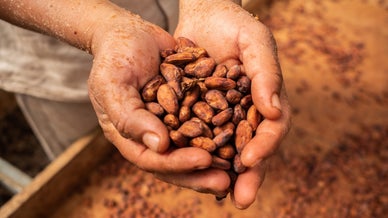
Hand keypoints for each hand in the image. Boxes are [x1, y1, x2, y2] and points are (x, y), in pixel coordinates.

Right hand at [87, 10, 229, 195]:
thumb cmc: (114, 58)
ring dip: (216, 158)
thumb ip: (130, 117)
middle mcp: (154, 134)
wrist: (129, 33)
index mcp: (132, 137)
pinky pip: (206, 121)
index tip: (203, 160)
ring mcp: (172, 122)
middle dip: (201, 173)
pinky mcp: (189, 106)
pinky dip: (222, 130)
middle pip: (177, 161)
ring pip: (195, 146)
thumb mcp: (113, 85)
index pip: (153, 160)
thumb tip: (160, 146)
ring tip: (240, 168)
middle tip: (227, 181)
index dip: (177, 164)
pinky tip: (242, 134)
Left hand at [175, 0, 290, 208]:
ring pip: (224, 149)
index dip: (265, 146)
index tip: (251, 160)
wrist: (205, 14)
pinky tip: (186, 170)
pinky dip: (194, 154)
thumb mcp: (255, 41)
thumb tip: (273, 112)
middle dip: (248, 175)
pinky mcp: (197, 112)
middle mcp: (246, 113)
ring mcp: (222, 115)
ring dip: (221, 174)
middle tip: (241, 199)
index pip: (272, 129)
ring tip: (216, 194)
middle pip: (250, 148)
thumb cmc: (235, 24)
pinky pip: (196, 136)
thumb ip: (267, 73)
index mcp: (265, 100)